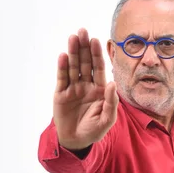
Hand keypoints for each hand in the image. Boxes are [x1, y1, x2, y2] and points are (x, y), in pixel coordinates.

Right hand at [53, 28, 118, 149]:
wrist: (76, 141)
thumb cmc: (94, 130)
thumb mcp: (107, 120)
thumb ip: (112, 102)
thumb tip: (112, 83)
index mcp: (100, 89)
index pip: (99, 68)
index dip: (97, 54)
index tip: (96, 40)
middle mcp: (86, 85)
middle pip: (85, 63)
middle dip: (84, 47)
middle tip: (83, 31)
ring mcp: (73, 88)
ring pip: (73, 67)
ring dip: (73, 52)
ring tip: (73, 37)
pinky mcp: (61, 94)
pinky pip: (62, 78)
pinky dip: (62, 67)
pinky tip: (63, 55)